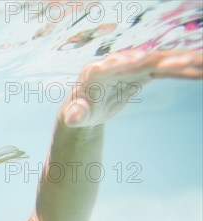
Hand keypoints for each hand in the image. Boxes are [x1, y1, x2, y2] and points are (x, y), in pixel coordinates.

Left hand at [60, 50, 202, 127]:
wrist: (86, 109)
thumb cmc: (78, 113)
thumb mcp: (75, 117)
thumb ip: (75, 116)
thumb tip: (72, 118)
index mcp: (96, 72)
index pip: (113, 65)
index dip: (128, 63)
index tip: (143, 61)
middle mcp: (114, 64)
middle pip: (140, 60)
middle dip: (160, 61)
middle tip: (182, 61)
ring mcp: (129, 67)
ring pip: (156, 62)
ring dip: (176, 62)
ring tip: (195, 63)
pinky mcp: (141, 73)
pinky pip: (162, 70)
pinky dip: (178, 71)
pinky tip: (196, 71)